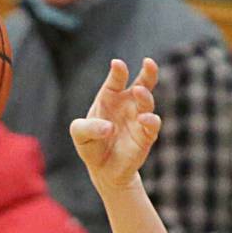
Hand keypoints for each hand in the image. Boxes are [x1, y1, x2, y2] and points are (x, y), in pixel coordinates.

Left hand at [69, 57, 161, 195]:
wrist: (103, 170)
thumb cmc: (91, 145)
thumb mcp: (79, 134)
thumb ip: (87, 127)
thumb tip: (109, 128)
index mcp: (110, 98)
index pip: (116, 80)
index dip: (118, 71)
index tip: (117, 63)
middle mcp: (128, 105)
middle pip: (142, 84)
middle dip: (148, 73)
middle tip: (148, 62)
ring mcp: (139, 119)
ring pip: (147, 103)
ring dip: (144, 96)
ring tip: (139, 91)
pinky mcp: (146, 137)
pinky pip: (152, 126)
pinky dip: (150, 121)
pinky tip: (143, 118)